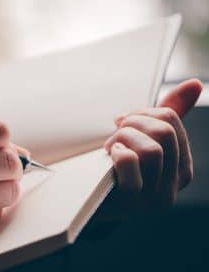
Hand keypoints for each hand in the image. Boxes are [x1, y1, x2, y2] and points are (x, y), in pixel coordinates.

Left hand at [98, 79, 202, 219]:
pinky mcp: (131, 200)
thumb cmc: (117, 167)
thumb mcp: (144, 140)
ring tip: (111, 146)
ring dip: (123, 138)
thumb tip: (194, 84)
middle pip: (163, 132)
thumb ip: (170, 114)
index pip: (171, 120)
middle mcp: (173, 185)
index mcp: (181, 168)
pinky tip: (110, 156)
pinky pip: (130, 162)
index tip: (124, 121)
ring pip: (151, 149)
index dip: (142, 113)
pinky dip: (117, 152)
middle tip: (116, 130)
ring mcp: (153, 196)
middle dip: (132, 122)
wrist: (89, 201)